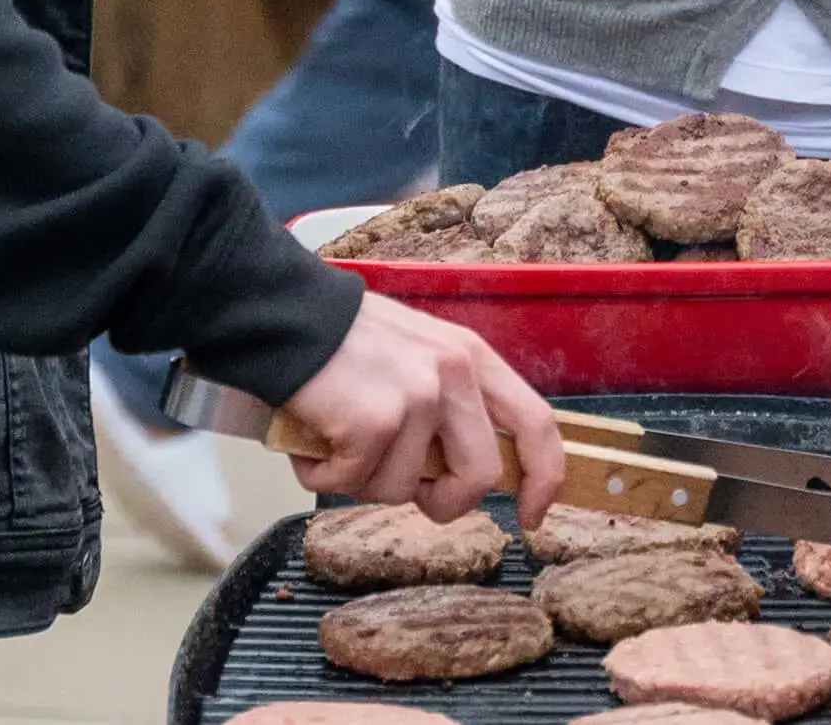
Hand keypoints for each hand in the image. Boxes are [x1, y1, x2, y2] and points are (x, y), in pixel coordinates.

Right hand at [281, 290, 564, 526]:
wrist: (286, 315)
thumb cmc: (344, 343)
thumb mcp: (419, 355)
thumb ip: (450, 404)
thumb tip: (465, 471)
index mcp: (470, 357)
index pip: (536, 422)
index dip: (544, 477)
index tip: (533, 515)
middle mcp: (452, 373)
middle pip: (481, 476)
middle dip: (444, 503)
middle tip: (410, 493)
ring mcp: (417, 397)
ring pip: (406, 490)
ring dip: (364, 481)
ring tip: (339, 440)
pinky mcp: (375, 421)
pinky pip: (355, 484)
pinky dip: (324, 477)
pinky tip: (314, 441)